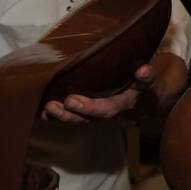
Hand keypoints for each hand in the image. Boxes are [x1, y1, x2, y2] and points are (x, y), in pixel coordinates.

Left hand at [41, 61, 156, 122]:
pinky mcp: (87, 112)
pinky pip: (72, 117)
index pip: (106, 109)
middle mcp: (108, 112)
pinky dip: (56, 117)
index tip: (71, 100)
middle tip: (52, 105)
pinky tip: (41, 112)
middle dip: (69, 114)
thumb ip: (147, 76)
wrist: (145, 97)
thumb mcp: (148, 79)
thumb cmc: (142, 83)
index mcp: (123, 104)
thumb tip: (144, 70)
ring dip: (60, 116)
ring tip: (45, 108)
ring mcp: (97, 114)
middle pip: (88, 119)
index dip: (89, 107)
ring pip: (78, 120)